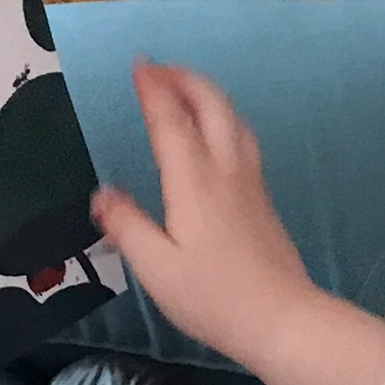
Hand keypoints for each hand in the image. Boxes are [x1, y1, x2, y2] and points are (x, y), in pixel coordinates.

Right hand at [91, 63, 318, 373]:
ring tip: (186, 89)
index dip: (154, 90)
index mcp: (194, 183)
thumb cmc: (214, 298)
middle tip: (159, 69)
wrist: (282, 319)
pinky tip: (219, 133)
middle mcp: (225, 171)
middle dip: (184, 80)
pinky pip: (243, 139)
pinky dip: (224, 119)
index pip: (172, 122)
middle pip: (211, 107)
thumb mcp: (156, 269)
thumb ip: (127, 227)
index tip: (140, 65)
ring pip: (233, 120)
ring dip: (208, 95)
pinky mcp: (262, 200)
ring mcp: (250, 183)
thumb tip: (102, 194)